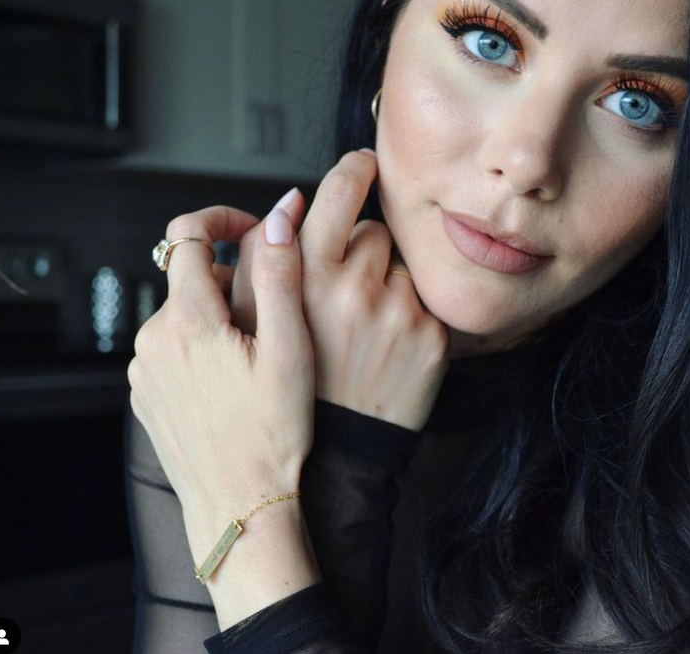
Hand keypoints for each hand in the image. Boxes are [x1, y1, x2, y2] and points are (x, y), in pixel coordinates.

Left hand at [128, 199, 314, 520]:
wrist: (239, 504)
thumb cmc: (271, 436)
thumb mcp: (291, 351)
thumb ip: (281, 276)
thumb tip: (281, 217)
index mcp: (190, 322)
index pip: (186, 235)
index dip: (221, 218)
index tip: (251, 229)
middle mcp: (155, 340)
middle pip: (188, 278)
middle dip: (229, 280)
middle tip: (274, 316)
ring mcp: (144, 370)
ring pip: (181, 315)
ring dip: (215, 318)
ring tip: (257, 358)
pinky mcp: (144, 395)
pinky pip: (171, 350)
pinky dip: (200, 350)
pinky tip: (233, 384)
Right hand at [227, 150, 450, 431]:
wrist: (338, 455)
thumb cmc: (295, 385)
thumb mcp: (258, 323)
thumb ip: (265, 259)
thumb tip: (289, 203)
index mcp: (305, 278)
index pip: (338, 193)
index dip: (352, 171)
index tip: (362, 162)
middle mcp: (353, 288)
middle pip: (372, 230)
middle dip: (361, 251)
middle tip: (345, 295)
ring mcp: (397, 310)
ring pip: (400, 264)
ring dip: (386, 281)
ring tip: (365, 326)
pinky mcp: (431, 335)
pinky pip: (425, 298)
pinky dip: (410, 314)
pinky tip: (389, 345)